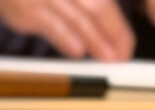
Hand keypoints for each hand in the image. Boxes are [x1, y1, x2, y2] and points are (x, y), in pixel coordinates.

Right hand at [0, 0, 134, 59]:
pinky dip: (65, 38)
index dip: (119, 26)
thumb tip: (102, 38)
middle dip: (113, 34)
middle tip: (122, 57)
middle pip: (98, 7)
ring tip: (107, 59)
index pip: (105, 2)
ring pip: (78, 17)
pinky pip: (51, 24)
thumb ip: (81, 13)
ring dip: (95, 40)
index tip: (126, 47)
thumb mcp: (61, 0)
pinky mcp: (29, 8)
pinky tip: (77, 52)